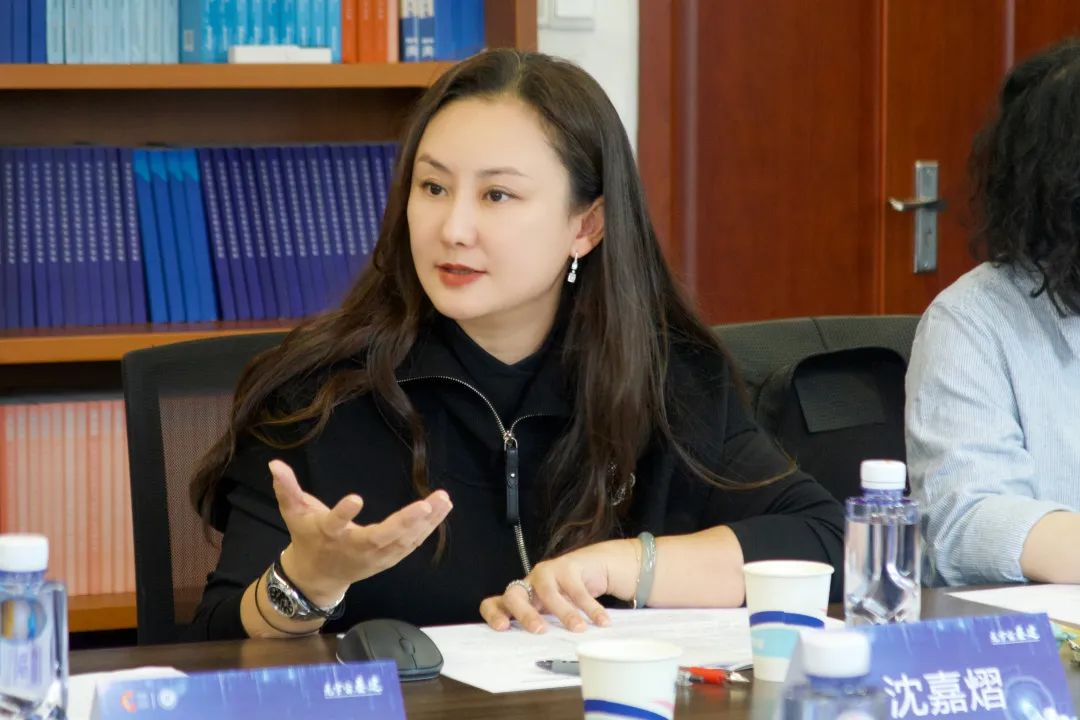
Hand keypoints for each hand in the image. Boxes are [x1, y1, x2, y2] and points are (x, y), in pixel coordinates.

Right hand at [269, 459, 452, 605]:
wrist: (317, 577)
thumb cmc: (307, 537)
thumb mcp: (294, 513)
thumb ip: (287, 488)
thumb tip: (274, 463)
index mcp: (329, 534)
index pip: (335, 523)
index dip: (343, 512)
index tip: (356, 497)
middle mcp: (354, 548)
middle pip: (381, 537)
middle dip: (405, 522)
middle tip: (426, 505)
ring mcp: (374, 557)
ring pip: (403, 541)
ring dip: (426, 523)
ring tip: (444, 500)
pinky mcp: (388, 559)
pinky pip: (411, 544)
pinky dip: (428, 529)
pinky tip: (442, 510)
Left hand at [478, 539, 637, 633]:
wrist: (591, 567)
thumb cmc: (566, 596)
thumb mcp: (551, 612)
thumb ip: (545, 628)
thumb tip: (545, 662)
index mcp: (520, 597)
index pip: (494, 603)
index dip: (494, 614)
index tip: (502, 628)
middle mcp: (529, 584)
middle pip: (514, 595)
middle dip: (525, 614)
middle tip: (540, 630)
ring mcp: (547, 573)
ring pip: (549, 592)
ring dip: (564, 612)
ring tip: (579, 629)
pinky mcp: (568, 566)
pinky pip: (578, 590)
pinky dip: (591, 608)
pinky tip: (602, 621)